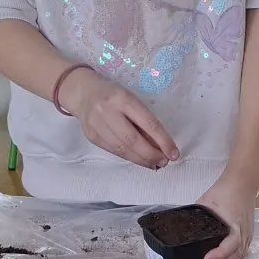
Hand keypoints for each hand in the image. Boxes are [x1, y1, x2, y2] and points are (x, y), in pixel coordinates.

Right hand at [60, 67, 179, 170]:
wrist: (85, 93)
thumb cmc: (114, 96)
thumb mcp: (131, 100)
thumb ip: (144, 121)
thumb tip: (162, 147)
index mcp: (123, 98)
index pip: (147, 123)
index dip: (163, 140)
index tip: (174, 153)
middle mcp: (107, 111)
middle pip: (133, 140)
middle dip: (151, 154)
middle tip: (163, 162)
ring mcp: (96, 124)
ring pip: (122, 149)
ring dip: (141, 159)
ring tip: (154, 164)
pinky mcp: (91, 136)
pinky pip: (113, 151)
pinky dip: (128, 157)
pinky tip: (139, 160)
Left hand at [197, 170, 256, 258]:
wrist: (242, 184)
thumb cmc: (223, 192)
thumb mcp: (205, 203)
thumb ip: (196, 218)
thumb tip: (177, 232)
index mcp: (234, 223)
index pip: (232, 243)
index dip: (220, 253)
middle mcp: (243, 233)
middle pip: (236, 256)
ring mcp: (247, 236)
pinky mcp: (247, 238)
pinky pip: (241, 257)